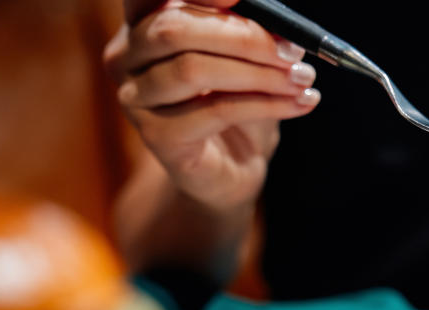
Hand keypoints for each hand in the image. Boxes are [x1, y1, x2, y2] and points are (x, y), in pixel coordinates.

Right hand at [104, 0, 319, 212]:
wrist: (232, 166)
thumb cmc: (236, 102)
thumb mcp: (242, 57)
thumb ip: (244, 29)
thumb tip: (279, 24)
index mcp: (141, 24)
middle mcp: (126, 58)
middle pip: (175, 30)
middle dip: (244, 36)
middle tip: (293, 50)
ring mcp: (136, 99)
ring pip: (194, 71)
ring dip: (259, 72)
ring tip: (302, 78)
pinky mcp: (157, 137)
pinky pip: (216, 110)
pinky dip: (266, 103)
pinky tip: (299, 103)